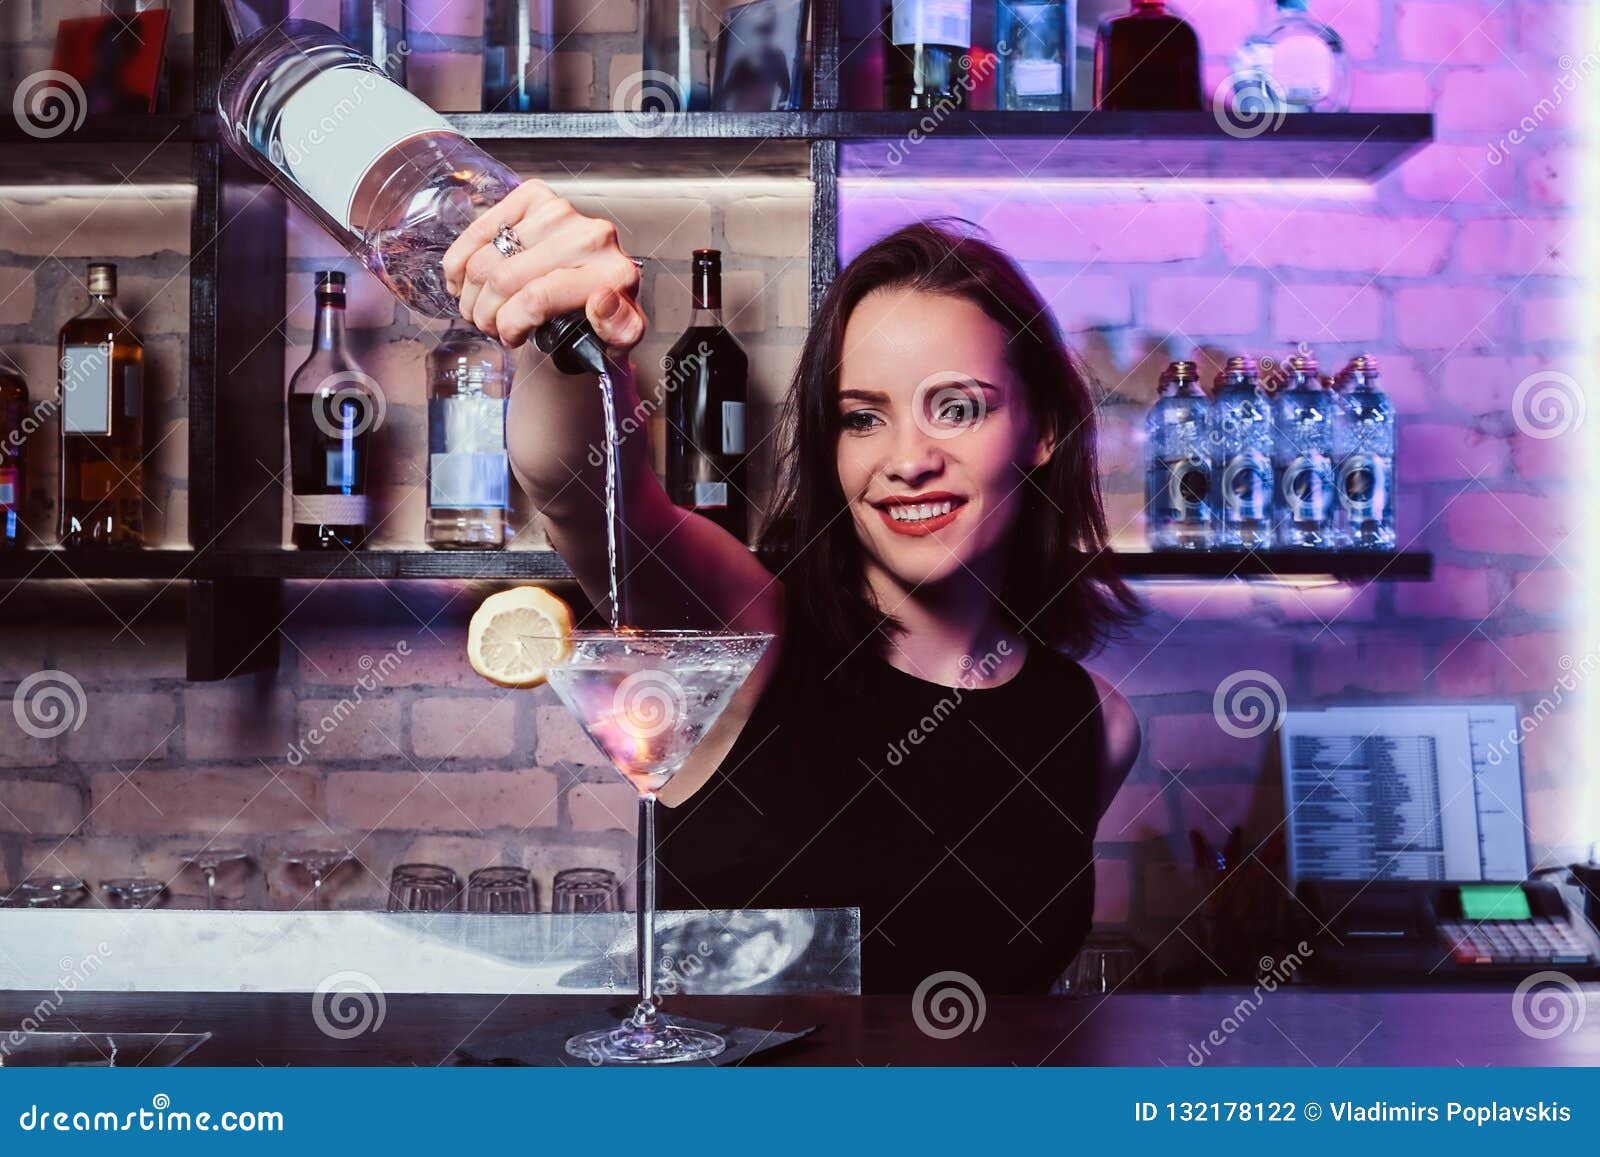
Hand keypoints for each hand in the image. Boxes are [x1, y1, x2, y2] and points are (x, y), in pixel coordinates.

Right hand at [442, 180, 647, 352]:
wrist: (599, 287)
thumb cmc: (604, 318)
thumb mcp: (617, 339)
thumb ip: (620, 329)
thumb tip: (602, 300)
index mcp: (615, 273)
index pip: (538, 297)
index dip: (511, 324)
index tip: (509, 337)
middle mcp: (592, 236)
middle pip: (507, 278)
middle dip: (486, 313)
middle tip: (488, 327)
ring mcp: (562, 212)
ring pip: (488, 259)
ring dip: (472, 292)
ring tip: (480, 309)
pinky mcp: (536, 197)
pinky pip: (481, 229)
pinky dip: (462, 260)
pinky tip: (464, 280)